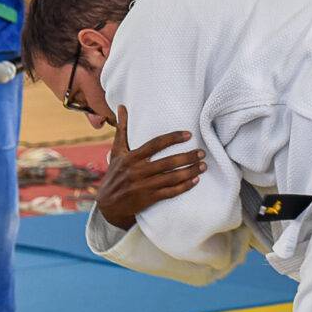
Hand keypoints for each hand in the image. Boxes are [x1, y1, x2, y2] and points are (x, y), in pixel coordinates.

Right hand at [96, 106, 204, 228]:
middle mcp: (137, 171)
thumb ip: (122, 129)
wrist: (108, 205)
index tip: (189, 134)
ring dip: (190, 171)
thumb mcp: (116, 151)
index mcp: (131, 157)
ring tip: (203, 166)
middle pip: (168, 162)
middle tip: (202, 152)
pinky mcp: (148, 199)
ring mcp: (143, 186)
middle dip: (188, 156)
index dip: (173, 138)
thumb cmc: (115, 174)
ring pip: (172, 177)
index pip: (155, 144)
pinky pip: (170, 192)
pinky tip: (195, 181)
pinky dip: (184, 187)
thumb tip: (122, 106)